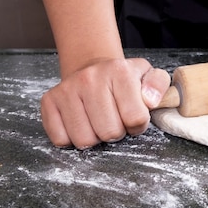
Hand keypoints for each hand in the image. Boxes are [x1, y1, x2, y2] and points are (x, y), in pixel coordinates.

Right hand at [40, 58, 170, 148]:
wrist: (93, 67)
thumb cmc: (124, 79)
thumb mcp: (148, 76)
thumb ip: (158, 87)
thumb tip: (150, 101)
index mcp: (120, 72)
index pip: (136, 118)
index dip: (138, 125)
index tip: (134, 117)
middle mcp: (91, 78)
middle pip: (110, 132)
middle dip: (117, 132)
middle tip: (115, 120)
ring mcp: (67, 89)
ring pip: (85, 140)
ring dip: (95, 137)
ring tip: (99, 121)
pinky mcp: (49, 101)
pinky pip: (61, 139)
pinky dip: (72, 139)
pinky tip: (81, 123)